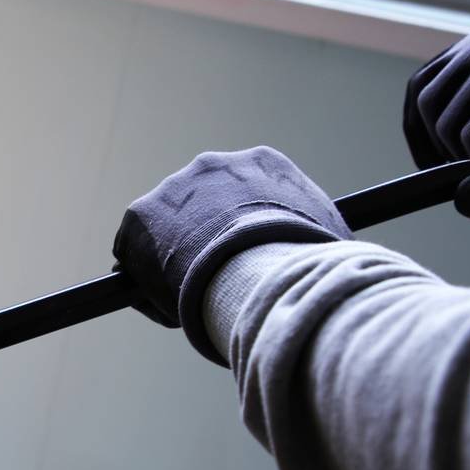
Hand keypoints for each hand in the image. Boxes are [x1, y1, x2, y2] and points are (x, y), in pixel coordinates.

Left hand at [112, 146, 349, 365]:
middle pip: (201, 206)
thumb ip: (316, 243)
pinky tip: (168, 306)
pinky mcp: (141, 215)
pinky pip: (136, 254)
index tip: (240, 261)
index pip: (244, 195)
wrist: (263, 269)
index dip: (239, 232)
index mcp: (263, 163)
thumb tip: (333, 263)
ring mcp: (174, 188)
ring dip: (174, 260)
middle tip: (214, 282)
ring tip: (193, 297)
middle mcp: (214, 165)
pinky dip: (146, 281)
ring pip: (165, 230)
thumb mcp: (327, 243)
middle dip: (203, 242)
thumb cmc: (306, 263)